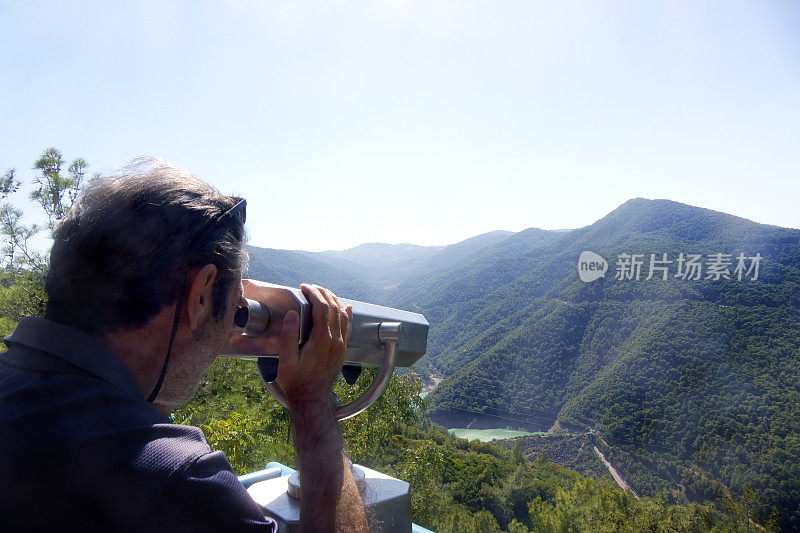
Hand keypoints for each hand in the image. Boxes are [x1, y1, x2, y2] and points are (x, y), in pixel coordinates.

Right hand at [277, 284, 352, 409]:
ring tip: (324, 292)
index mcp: (321, 340)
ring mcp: (340, 345)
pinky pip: (348, 327)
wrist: (312, 399)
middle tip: (312, 287)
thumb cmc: (297, 382)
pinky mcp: (342, 350)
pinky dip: (347, 314)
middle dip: (323, 293)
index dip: (313, 294)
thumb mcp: (286, 360)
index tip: (304, 287)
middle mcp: (335, 340)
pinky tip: (346, 307)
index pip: (321, 308)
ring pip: (342, 315)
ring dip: (334, 300)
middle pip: (333, 308)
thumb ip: (289, 336)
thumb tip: (292, 314)